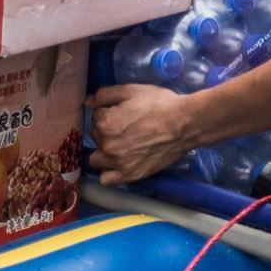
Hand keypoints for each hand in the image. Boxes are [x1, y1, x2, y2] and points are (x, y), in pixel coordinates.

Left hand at [83, 83, 212, 183]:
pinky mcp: (129, 175)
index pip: (95, 117)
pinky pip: (106, 179)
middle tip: (127, 127)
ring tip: (121, 146)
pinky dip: (109, 172)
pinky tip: (118, 164)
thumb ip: (105, 94)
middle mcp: (107, 145)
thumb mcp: (132, 91)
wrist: (184, 124)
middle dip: (107, 130)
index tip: (123, 112)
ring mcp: (117, 163)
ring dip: (104, 152)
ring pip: (96, 159)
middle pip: (96, 137)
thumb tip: (86, 102)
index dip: (109, 112)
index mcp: (105, 123)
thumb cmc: (159, 104)